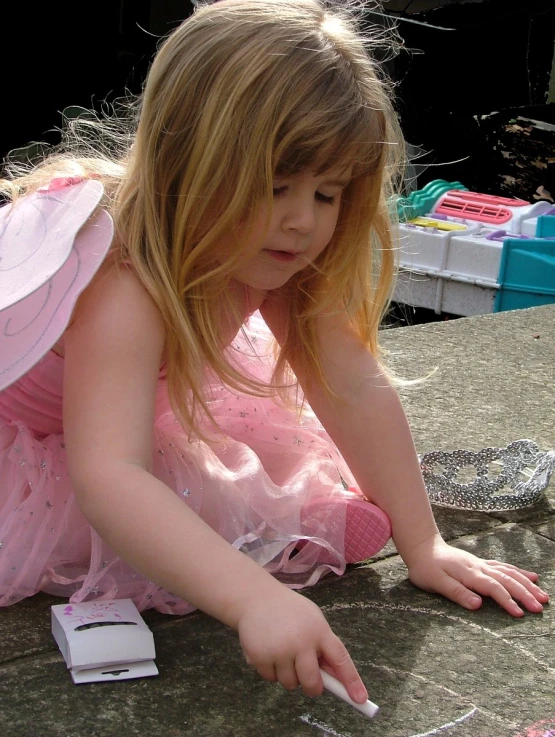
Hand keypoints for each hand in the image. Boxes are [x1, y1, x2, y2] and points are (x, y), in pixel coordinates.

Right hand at [237, 585, 367, 702]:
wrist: (255, 597)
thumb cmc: (289, 610)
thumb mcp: (313, 620)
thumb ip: (323, 646)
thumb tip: (334, 677)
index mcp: (319, 630)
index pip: (340, 659)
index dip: (351, 681)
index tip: (360, 699)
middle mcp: (301, 641)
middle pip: (312, 682)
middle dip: (313, 687)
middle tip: (309, 682)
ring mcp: (280, 650)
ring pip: (290, 684)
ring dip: (288, 676)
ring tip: (282, 652)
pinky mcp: (260, 656)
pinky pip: (270, 679)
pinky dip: (270, 670)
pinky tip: (267, 650)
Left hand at [405, 535, 549, 615]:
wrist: (422, 548)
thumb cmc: (426, 568)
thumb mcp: (435, 583)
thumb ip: (456, 593)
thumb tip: (477, 605)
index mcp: (469, 573)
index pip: (493, 588)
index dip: (507, 601)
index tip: (520, 614)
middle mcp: (478, 567)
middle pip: (506, 580)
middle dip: (525, 594)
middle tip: (540, 608)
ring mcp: (481, 564)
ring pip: (509, 573)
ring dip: (527, 584)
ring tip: (543, 596)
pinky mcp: (481, 563)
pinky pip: (504, 567)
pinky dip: (519, 572)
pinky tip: (532, 577)